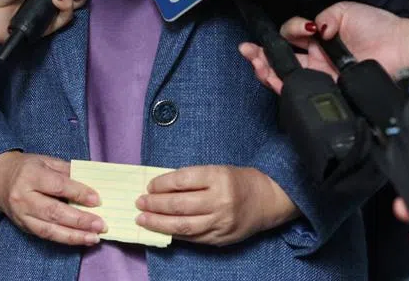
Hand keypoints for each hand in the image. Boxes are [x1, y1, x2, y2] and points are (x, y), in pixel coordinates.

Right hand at [0, 151, 103, 245]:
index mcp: (30, 175)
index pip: (57, 186)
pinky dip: (64, 239)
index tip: (97, 200)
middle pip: (53, 211)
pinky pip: (45, 235)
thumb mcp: (46, 160)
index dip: (78, 193)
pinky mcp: (23, 226)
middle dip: (79, 220)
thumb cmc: (27, 167)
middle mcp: (23, 197)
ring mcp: (22, 215)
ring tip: (94, 238)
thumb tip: (91, 183)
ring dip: (74, 236)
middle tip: (101, 224)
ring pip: (49, 229)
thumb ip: (67, 171)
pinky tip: (80, 239)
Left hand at [136, 165, 298, 245]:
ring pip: (183, 226)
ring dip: (158, 223)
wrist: (268, 200)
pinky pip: (192, 238)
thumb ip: (193, 179)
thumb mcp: (218, 170)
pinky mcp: (221, 239)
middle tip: (140, 203)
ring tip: (143, 219)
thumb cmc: (239, 181)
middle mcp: (220, 201)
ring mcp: (220, 222)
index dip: (162, 184)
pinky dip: (174, 234)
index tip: (149, 186)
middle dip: (155, 205)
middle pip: (179, 205)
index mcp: (219, 177)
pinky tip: (162, 230)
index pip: (182, 180)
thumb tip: (161, 187)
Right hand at [239, 1, 408, 93]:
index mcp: (319, 39)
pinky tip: (272, 76)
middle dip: (260, 55)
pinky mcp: (329, 89)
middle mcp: (317, 59)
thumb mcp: (343, 12)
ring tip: (254, 63)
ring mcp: (322, 75)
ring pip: (286, 76)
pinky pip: (302, 90)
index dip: (285, 33)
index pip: (290, 37)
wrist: (402, 47)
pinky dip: (284, 84)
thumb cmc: (377, 26)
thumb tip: (309, 29)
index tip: (291, 30)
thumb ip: (321, 19)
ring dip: (266, 69)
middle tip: (247, 51)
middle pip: (281, 59)